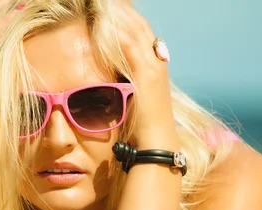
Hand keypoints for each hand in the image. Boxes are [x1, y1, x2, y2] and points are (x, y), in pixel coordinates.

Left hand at [115, 4, 178, 149]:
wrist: (155, 143)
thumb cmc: (142, 127)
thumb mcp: (134, 98)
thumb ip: (126, 83)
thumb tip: (111, 76)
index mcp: (155, 66)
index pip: (142, 33)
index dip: (128, 18)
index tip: (111, 8)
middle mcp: (157, 62)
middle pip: (140, 26)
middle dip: (123, 11)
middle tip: (106, 2)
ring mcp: (154, 67)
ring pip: (135, 32)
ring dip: (119, 16)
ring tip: (104, 5)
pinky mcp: (147, 76)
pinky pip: (129, 47)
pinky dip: (118, 33)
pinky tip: (105, 23)